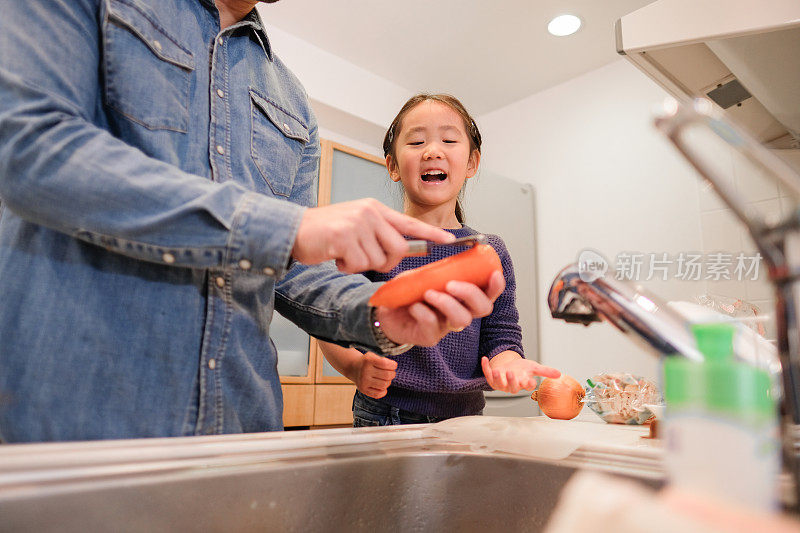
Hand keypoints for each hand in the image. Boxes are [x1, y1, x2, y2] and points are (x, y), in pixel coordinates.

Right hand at [292, 199, 454, 272]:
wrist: (292, 229)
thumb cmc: (325, 233)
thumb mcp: (356, 225)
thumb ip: (378, 233)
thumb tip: (400, 251)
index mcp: (375, 209)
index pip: (409, 223)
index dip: (431, 234)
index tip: (450, 240)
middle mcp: (369, 212)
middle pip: (397, 249)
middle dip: (384, 261)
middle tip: (362, 258)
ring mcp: (357, 223)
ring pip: (377, 260)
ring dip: (360, 264)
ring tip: (343, 253)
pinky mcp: (344, 236)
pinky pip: (358, 264)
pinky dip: (346, 267)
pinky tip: (335, 256)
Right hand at [353, 352, 397, 398]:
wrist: (353, 367)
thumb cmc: (367, 362)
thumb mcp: (373, 355)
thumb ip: (383, 360)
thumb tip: (394, 367)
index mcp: (368, 360)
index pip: (386, 364)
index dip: (393, 365)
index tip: (393, 365)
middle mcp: (365, 371)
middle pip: (387, 375)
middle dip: (392, 374)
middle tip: (391, 372)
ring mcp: (363, 381)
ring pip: (384, 385)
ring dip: (388, 382)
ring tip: (386, 379)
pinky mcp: (363, 389)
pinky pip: (378, 394)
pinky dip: (383, 391)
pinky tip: (382, 386)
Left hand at [376, 271, 504, 346]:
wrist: (387, 310)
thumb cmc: (409, 292)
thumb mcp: (424, 275)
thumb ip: (438, 267)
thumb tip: (447, 244)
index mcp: (463, 297)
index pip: (488, 294)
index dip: (496, 286)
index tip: (494, 273)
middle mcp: (460, 312)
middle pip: (482, 308)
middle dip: (471, 294)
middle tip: (451, 284)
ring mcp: (446, 326)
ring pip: (462, 319)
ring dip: (448, 303)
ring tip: (429, 293)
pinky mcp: (429, 336)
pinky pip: (433, 326)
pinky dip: (424, 313)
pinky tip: (413, 305)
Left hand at [481, 352, 560, 393]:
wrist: (510, 365)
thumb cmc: (522, 369)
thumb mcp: (533, 367)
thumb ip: (545, 371)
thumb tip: (559, 374)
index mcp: (523, 383)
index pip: (527, 386)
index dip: (528, 384)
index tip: (530, 380)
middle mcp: (512, 385)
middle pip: (512, 387)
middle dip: (511, 382)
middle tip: (511, 374)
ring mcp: (501, 383)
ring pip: (499, 384)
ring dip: (497, 378)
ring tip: (498, 371)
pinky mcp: (492, 378)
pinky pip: (488, 374)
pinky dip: (486, 367)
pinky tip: (484, 358)